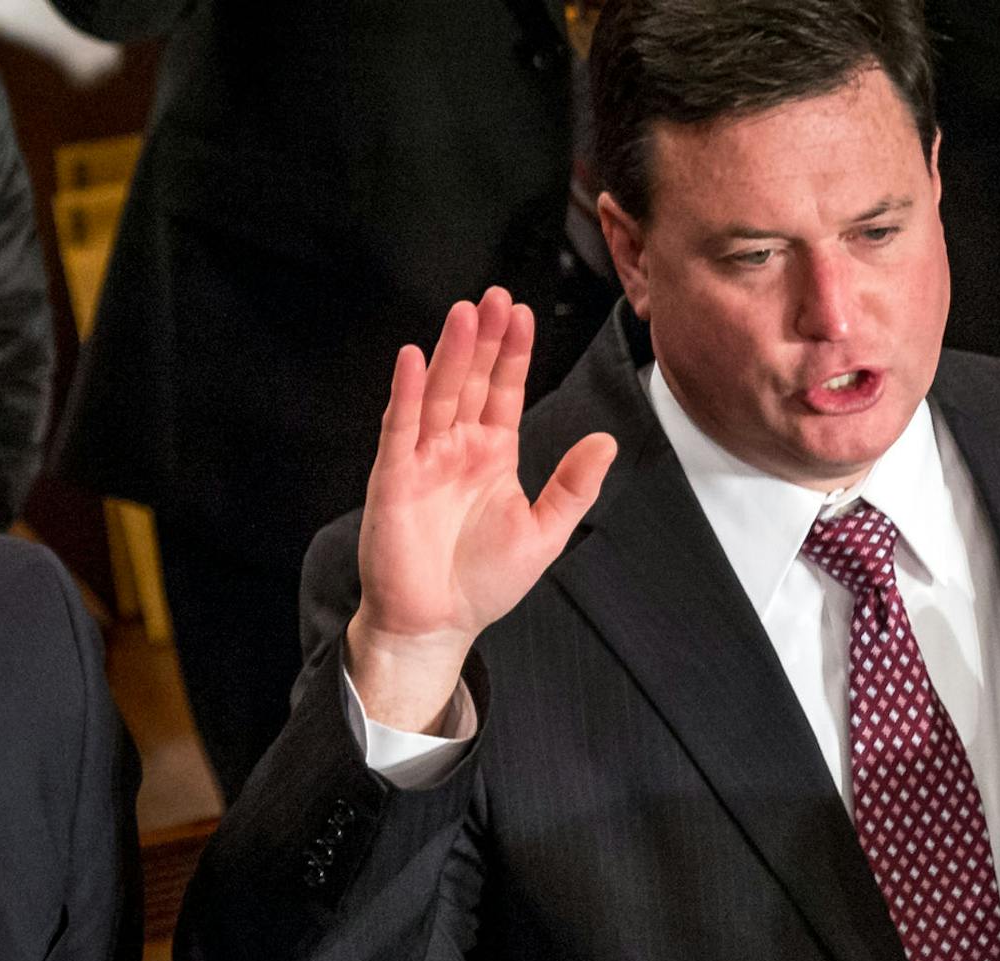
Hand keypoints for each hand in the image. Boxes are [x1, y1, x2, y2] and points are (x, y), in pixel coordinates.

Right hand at [346, 288, 617, 732]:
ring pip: (439, 395)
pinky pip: (400, 429)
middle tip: (495, 296)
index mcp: (491, 457)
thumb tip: (605, 441)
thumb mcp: (545, 534)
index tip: (523, 313)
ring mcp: (422, 461)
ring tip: (465, 313)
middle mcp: (455, 451)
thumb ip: (574, 486)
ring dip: (451, 354)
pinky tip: (415, 360)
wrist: (435, 624)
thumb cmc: (482, 584)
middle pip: (472, 382)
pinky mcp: (393, 479)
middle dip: (484, 339)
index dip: (513, 353)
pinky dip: (407, 394)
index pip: (504, 392)